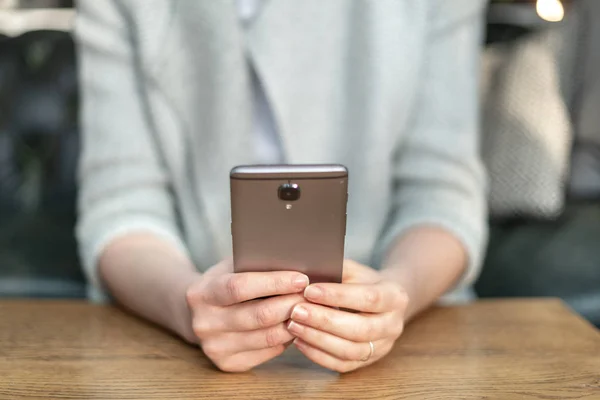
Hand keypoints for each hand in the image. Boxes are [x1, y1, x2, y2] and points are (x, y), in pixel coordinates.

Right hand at [185, 259, 308, 371]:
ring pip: (268, 337)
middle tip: (312, 295)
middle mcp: (204, 323)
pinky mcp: (227, 364)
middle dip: (291, 304)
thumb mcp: (231, 266)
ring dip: (294, 323)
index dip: (274, 283)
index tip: (301, 279)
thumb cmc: (225, 281)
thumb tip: (296, 262)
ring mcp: (215, 347)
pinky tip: (295, 325)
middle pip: (258, 316)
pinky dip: (287, 339)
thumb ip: (255, 265)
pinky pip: (268, 352)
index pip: (240, 287)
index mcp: (202, 293)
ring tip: (310, 310)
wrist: (198, 312)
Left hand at [287, 260, 408, 372]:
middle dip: (324, 321)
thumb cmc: (363, 282)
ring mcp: (383, 347)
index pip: (368, 298)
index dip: (338, 295)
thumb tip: (307, 273)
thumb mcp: (355, 270)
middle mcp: (393, 325)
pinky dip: (318, 355)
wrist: (382, 302)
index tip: (309, 290)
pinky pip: (343, 364)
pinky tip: (300, 342)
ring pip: (351, 350)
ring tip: (294, 326)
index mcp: (395, 297)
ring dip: (318, 340)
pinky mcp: (368, 361)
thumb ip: (336, 271)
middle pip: (360, 329)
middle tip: (296, 311)